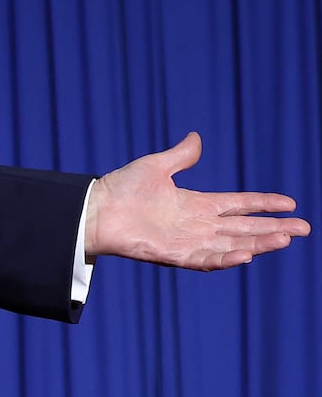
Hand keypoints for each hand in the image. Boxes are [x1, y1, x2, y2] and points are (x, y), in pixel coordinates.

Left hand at [85, 132, 309, 269]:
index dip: (264, 204)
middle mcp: (198, 225)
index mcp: (197, 204)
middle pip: (245, 227)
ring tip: (284, 239)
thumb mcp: (156, 166)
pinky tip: (248, 254)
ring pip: (233, 245)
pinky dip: (227, 258)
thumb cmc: (122, 187)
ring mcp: (189, 241)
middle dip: (274, 228)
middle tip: (304, 229)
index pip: (239, 204)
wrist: (96, 209)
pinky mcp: (175, 255)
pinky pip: (207, 259)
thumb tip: (196, 137)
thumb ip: (181, 156)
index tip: (290, 203)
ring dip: (259, 243)